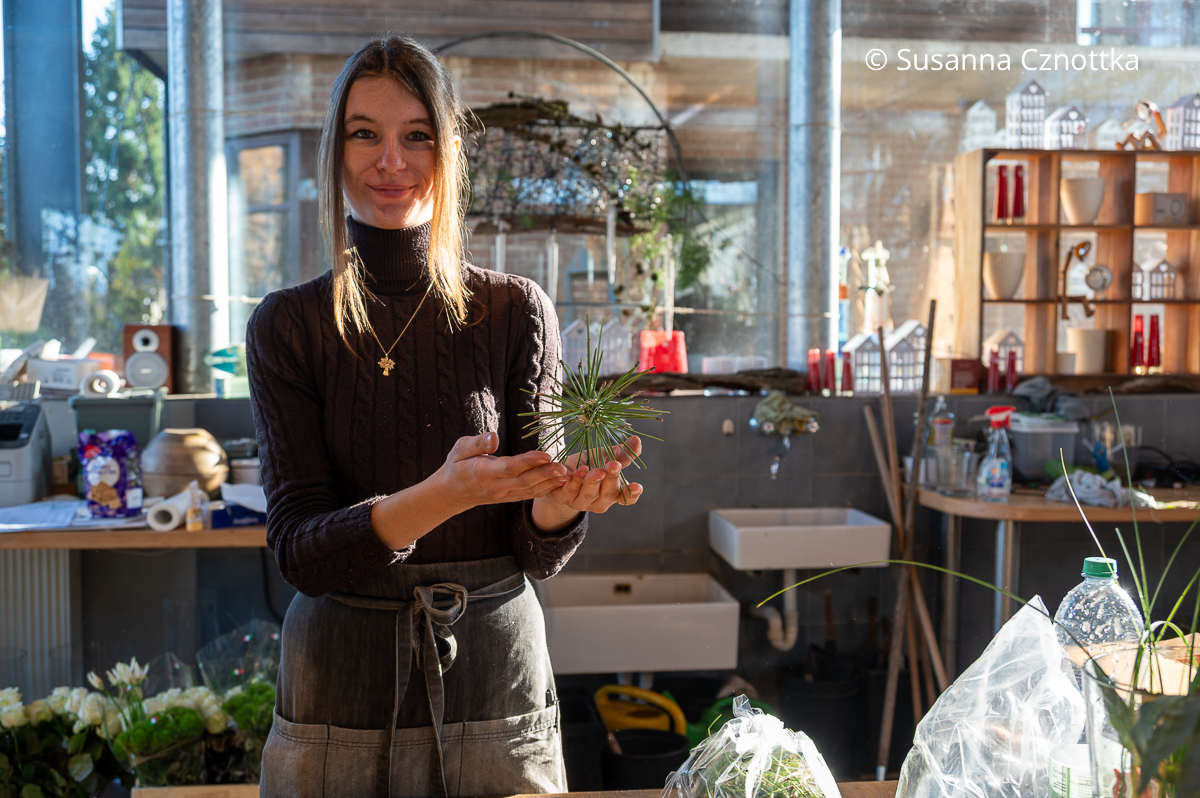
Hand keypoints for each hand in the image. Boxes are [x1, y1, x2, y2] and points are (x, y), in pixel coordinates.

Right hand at [437, 432, 568, 511]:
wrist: (452, 492)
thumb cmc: (457, 464)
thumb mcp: (460, 449)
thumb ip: (477, 443)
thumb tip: (493, 437)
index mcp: (483, 473)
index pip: (510, 468)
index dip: (529, 462)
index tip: (546, 455)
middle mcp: (496, 487)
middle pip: (525, 481)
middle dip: (546, 474)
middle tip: (564, 466)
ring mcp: (504, 495)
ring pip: (530, 490)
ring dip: (550, 482)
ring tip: (568, 474)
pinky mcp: (509, 498)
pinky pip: (530, 495)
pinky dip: (546, 489)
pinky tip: (560, 482)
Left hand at [532, 435, 643, 529]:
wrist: (563, 474)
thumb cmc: (590, 465)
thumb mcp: (606, 457)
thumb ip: (622, 453)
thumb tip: (636, 439)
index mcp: (613, 493)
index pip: (626, 499)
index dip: (632, 494)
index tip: (638, 486)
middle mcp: (599, 501)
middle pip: (608, 494)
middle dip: (611, 479)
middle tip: (613, 465)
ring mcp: (581, 502)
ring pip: (589, 494)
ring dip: (592, 481)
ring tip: (594, 469)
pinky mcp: (564, 497)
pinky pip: (569, 490)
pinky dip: (573, 479)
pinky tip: (576, 469)